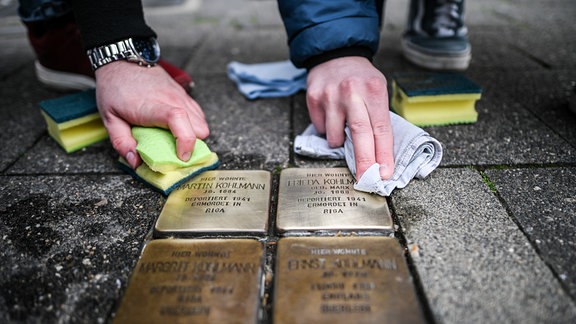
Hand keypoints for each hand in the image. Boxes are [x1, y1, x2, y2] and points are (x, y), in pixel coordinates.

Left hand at [94, 61, 208, 168]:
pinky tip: (178, 128)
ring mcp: (181, 96)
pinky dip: (193, 125)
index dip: (186, 141)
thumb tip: (135, 162)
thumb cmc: (115, 87)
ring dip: (193, 135)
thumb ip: (121, 142)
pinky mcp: (184, 94)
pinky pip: (198, 114)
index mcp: (154, 107)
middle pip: (199, 129)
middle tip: (174, 152)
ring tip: (175, 140)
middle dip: (191, 145)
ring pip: (202, 123)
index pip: (179, 121)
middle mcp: (173, 100)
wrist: (122, 59)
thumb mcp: (109, 117)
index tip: (181, 157)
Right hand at [306, 56, 393, 178]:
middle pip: (360, 134)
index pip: (381, 128)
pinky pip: (322, 128)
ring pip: (335, 136)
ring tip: (344, 125)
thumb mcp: (378, 91)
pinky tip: (332, 114)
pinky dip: (328, 129)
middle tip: (367, 179)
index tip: (385, 172)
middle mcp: (352, 92)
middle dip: (365, 160)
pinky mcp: (313, 98)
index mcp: (374, 90)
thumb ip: (378, 119)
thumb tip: (380, 157)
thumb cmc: (361, 78)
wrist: (336, 54)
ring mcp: (330, 96)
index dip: (383, 153)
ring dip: (340, 140)